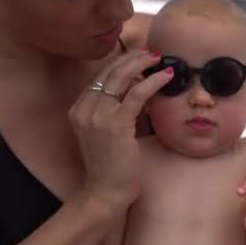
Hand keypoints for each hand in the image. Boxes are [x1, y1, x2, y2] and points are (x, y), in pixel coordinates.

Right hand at [69, 50, 172, 206]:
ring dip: (142, 64)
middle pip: (109, 72)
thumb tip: (136, 87)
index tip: (138, 57)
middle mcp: (84, 108)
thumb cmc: (110, 166)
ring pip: (122, 77)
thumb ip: (113, 110)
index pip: (100, 77)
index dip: (121, 63)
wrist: (105, 192)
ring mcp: (97, 115)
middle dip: (132, 58)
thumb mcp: (105, 132)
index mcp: (78, 109)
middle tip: (151, 52)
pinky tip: (166, 77)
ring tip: (158, 59)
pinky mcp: (115, 124)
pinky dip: (153, 82)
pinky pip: (136, 93)